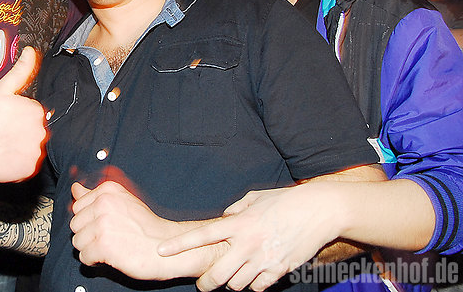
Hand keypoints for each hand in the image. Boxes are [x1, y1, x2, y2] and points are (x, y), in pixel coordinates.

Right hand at [0, 47, 46, 182]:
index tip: (1, 119)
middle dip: (19, 131)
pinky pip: (26, 165)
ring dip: (18, 147)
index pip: (31, 113)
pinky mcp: (29, 169)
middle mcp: (41, 132)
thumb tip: (31, 51)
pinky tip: (2, 158)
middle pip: (33, 130)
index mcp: (36, 111)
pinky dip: (16, 163)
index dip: (15, 115)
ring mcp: (36, 152)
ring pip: (30, 148)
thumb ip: (20, 71)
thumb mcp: (0, 90)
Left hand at [70, 181, 225, 280]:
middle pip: (75, 224)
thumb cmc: (146, 227)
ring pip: (77, 241)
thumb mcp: (121, 203)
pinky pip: (84, 256)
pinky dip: (94, 261)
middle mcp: (104, 203)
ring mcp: (103, 224)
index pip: (78, 206)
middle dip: (88, 235)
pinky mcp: (104, 245)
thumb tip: (75, 189)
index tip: (104, 225)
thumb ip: (95, 196)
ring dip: (90, 249)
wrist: (166, 247)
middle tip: (108, 239)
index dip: (89, 220)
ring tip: (109, 248)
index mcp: (108, 190)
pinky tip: (109, 257)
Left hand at [158, 184, 338, 290]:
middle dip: (205, 284)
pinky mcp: (279, 270)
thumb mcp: (255, 198)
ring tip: (232, 276)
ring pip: (237, 284)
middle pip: (217, 273)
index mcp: (238, 223)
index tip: (161, 251)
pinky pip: (258, 287)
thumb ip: (236, 209)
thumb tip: (224, 217)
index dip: (179, 245)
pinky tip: (253, 278)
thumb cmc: (285, 200)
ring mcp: (263, 259)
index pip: (201, 236)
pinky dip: (253, 286)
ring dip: (232, 283)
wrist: (319, 211)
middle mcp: (247, 243)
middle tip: (202, 285)